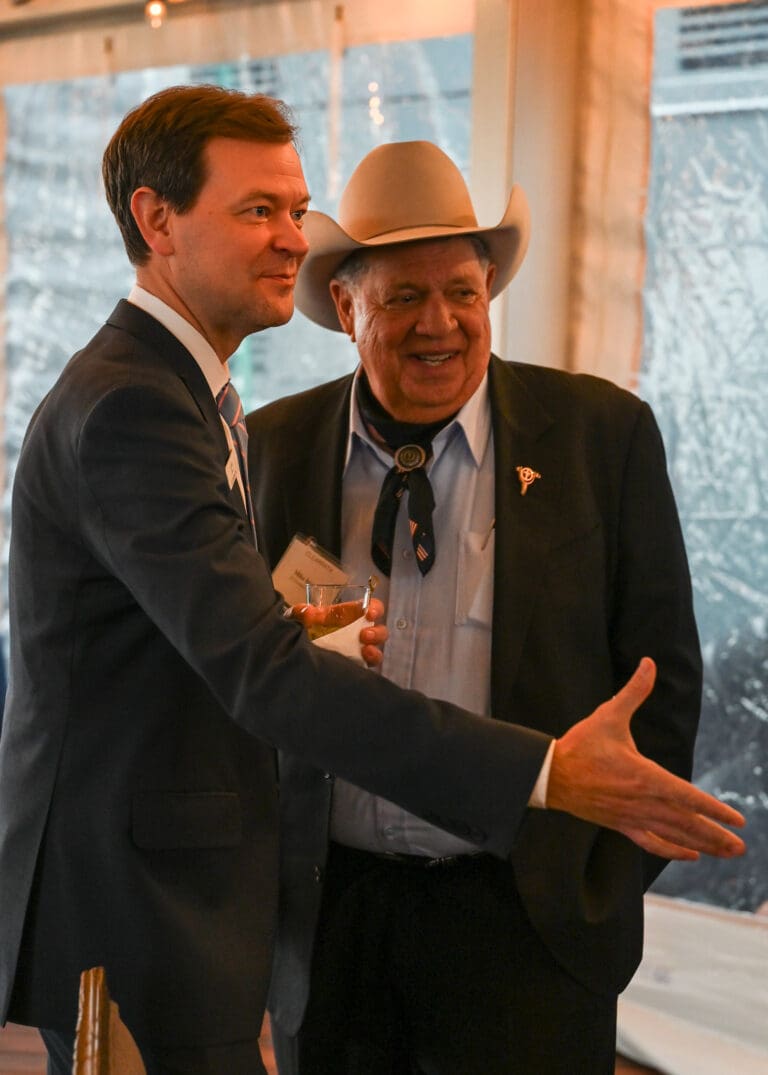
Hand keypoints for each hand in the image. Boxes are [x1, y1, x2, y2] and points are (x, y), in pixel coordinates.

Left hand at [287, 598, 386, 666]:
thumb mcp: (301, 618)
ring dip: (374, 651)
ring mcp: (358, 651)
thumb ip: (302, 613)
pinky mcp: (354, 667)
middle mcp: (359, 633)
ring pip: (376, 651)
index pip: (372, 608)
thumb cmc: (305, 630)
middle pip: (380, 631)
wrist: (297, 653)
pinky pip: (366, 668)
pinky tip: (357, 666)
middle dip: (376, 633)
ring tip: (365, 651)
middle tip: (364, 635)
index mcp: (351, 615)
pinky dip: (366, 666)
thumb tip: (308, 612)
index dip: (375, 609)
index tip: (369, 613)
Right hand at [547, 658, 745, 860]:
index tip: (737, 820)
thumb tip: (649, 663)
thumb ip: (634, 691)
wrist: (550, 775)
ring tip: (726, 853)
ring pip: (673, 836)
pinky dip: (672, 851)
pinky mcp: (620, 825)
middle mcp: (642, 801)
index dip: (714, 810)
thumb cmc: (580, 745)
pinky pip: (651, 843)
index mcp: (644, 776)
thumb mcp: (609, 715)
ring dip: (702, 845)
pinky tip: (689, 855)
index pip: (688, 797)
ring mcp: (631, 816)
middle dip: (716, 836)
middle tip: (740, 846)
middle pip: (686, 824)